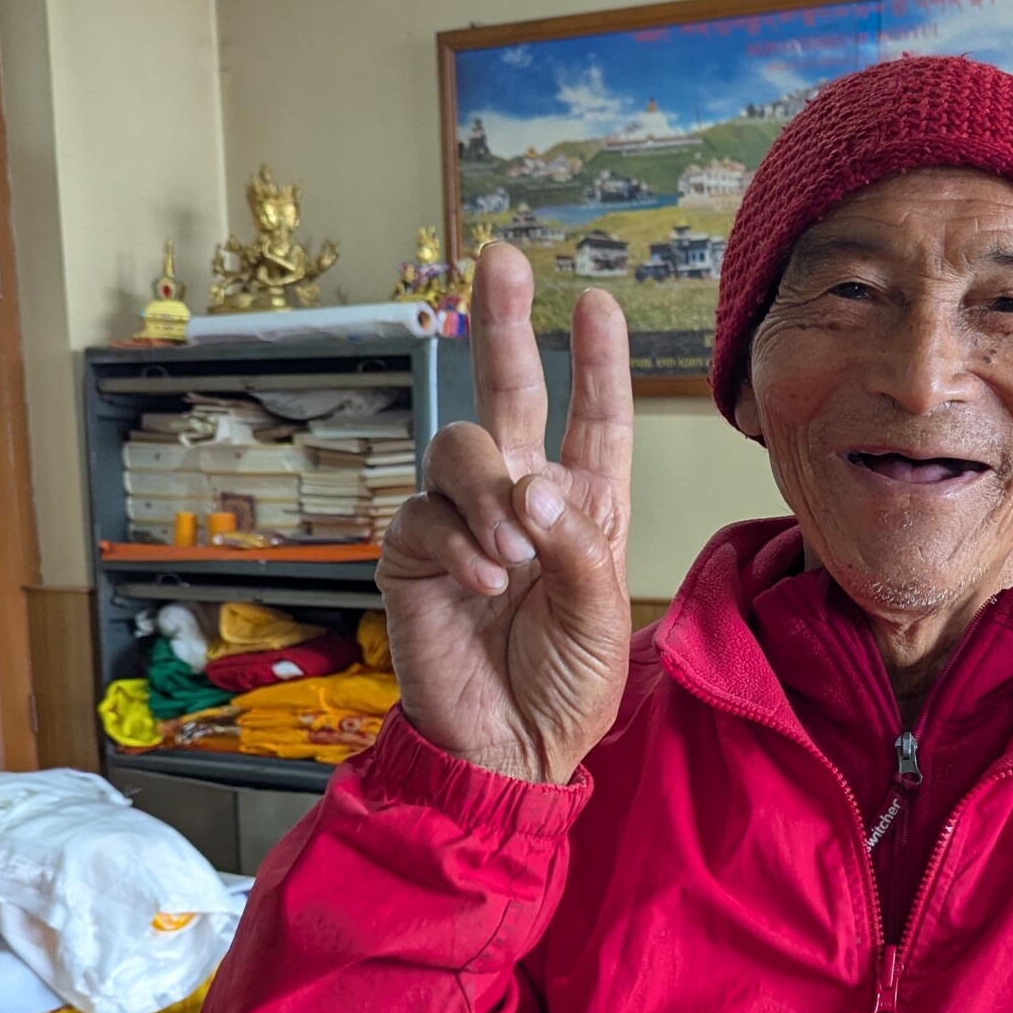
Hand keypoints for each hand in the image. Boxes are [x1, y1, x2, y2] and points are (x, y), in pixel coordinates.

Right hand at [379, 244, 632, 782]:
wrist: (509, 751)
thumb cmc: (567, 687)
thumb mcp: (600, 615)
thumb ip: (574, 545)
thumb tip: (529, 486)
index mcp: (584, 508)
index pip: (594, 418)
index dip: (597, 360)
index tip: (597, 301)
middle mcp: (522, 500)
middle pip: (509, 392)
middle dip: (503, 324)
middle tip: (501, 261)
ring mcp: (464, 522)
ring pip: (460, 447)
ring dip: (487, 493)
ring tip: (510, 561)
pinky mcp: (412, 555)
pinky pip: (421, 512)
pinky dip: (455, 541)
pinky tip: (480, 581)